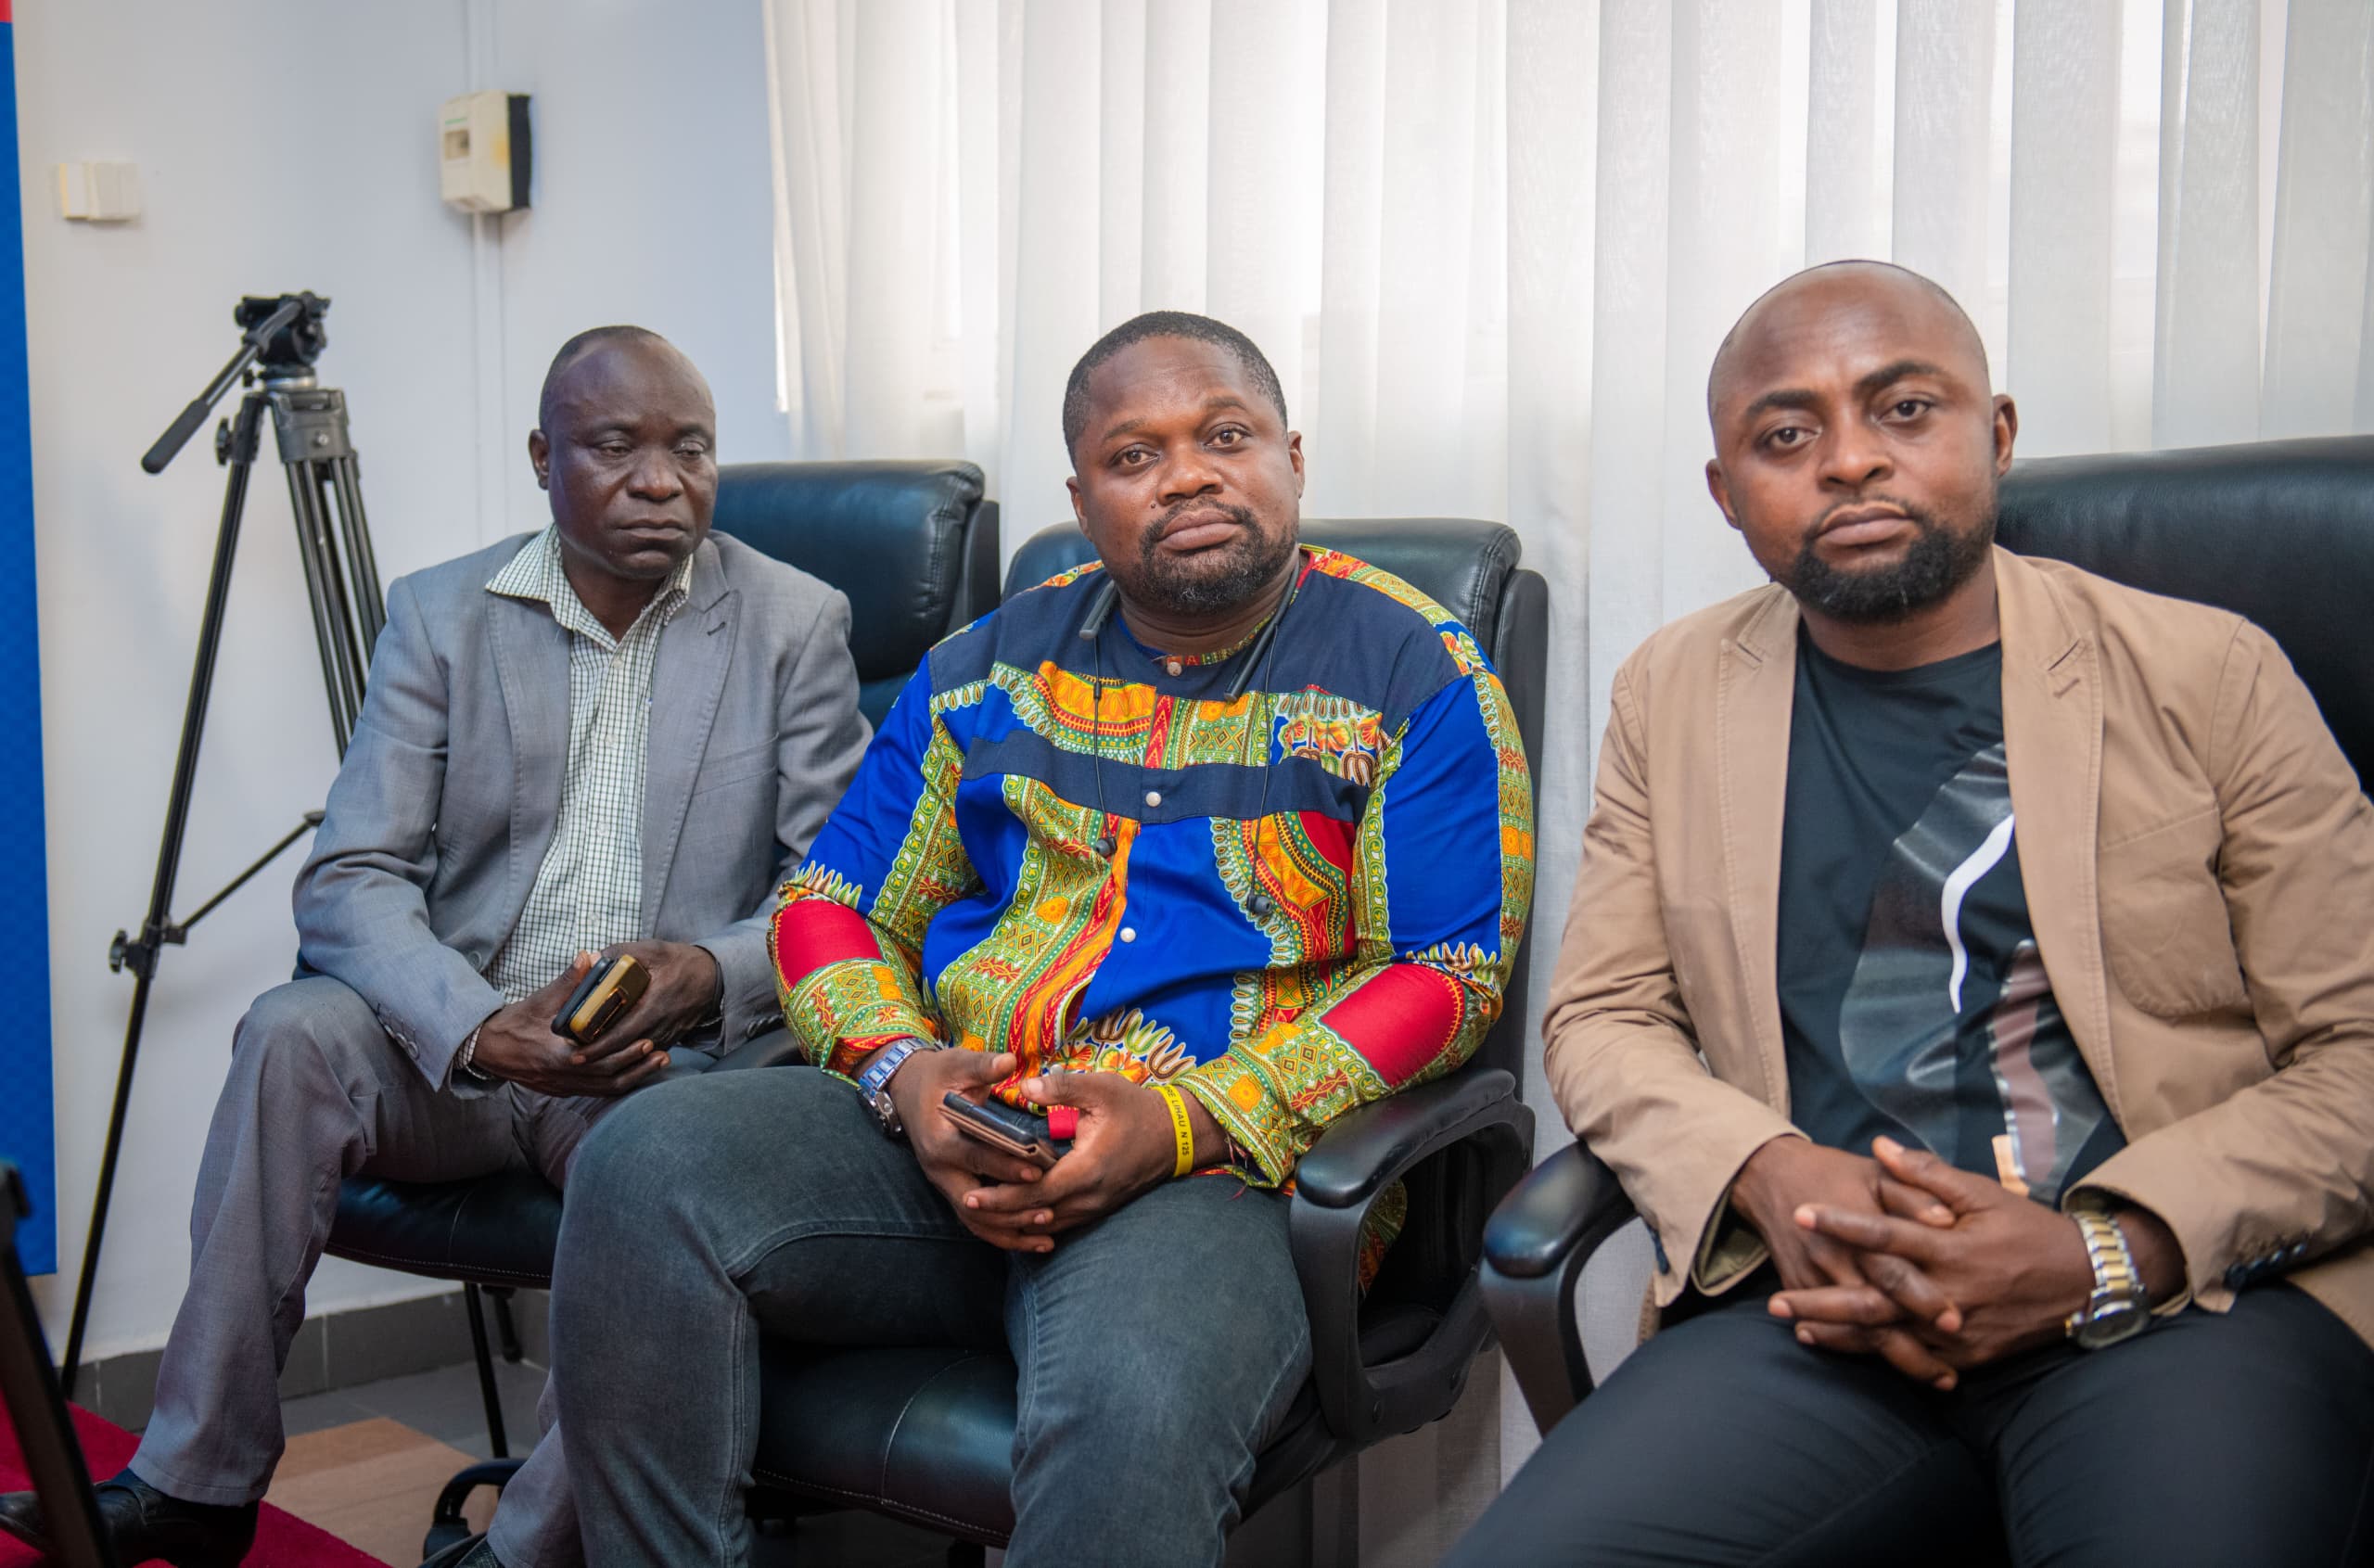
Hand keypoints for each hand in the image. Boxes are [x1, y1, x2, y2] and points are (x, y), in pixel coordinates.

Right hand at [467, 953, 673, 1097]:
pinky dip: (619, 1083)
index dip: (625, 1053)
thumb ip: (568, 981)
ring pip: (606, 1089)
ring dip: (634, 1077)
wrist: (489, 1047)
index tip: (648, 1041)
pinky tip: (638, 1073)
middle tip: (663, 1053)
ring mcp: (564, 1086)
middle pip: (609, 1079)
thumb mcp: (541, 999)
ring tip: (659, 1063)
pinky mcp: (564, 1090)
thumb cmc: (516, 1021)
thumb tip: (589, 955)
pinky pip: (597, 1091)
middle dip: (639, 1067)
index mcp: (558, 1056)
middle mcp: (564, 1076)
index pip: (599, 1060)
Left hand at [589, 940, 722, 1052]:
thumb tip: (591, 958)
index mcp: (654, 1005)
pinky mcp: (671, 1038)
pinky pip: (647, 1052)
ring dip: (613, 1058)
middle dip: (599, 1056)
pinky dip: (629, 1055)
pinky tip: (613, 1053)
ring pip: (635, 1055)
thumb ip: (620, 953)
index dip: (598, 1046)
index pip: (621, 1033)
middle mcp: (660, 1025)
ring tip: (588, 1058)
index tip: (577, 1051)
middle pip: (624, 1049)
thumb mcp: (652, 949)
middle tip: (574, 1059)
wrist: (713, 977)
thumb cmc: (681, 962)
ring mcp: (667, 1035)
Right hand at [885, 1049, 1052, 1251]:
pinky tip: (1033, 1241)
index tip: (1037, 1171)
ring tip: (1047, 1237)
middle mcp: (940, 1170)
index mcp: (940, 1140)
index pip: (975, 1158)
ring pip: (976, 1221)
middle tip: (1049, 1211)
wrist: (908, 1090)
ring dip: (1010, 1232)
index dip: (1005, 1165)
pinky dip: (1002, 1234)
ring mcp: (945, 1184)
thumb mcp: (958, 1064)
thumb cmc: (938, 1076)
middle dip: (1011, 1210)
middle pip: (975, 1202)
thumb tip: (1009, 1061)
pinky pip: (977, 1221)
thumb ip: (984, 1066)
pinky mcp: (954, 1190)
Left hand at [963, 1072, 1208, 1244]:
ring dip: (1016, 1221)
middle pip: (1036, 1215)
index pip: (1035, 1193)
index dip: (1002, 1197)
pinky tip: (1017, 1215)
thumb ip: (1062, 1086)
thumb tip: (1025, 1085)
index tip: (972, 1194)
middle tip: (967, 1202)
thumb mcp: (1102, 1088)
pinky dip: (1036, 1221)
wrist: (1176, 1135)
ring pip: (1049, 1224)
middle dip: (1000, 1212)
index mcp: (1087, 1169)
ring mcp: (1096, 1207)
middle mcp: (1090, 1197)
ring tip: (984, 1211)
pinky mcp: (1099, 1208)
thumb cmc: (1137, 1109)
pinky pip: (1062, 1223)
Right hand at [1729, 1137, 1962, 1387]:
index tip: (1957, 1319)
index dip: (1923, 1296)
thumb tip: (1946, 1219)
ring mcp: (1815, 1281)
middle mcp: (1835, 1261)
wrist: (1771, 1177)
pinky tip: (1901, 1368)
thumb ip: (1914, 1193)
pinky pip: (1835, 1332)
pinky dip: (1868, 1353)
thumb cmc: (1837, 1174)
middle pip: (1875, 1312)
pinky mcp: (1802, 1292)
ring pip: (1857, 1332)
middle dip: (1912, 1344)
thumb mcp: (1877, 1175)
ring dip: (1898, 1359)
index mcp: (1858, 1229)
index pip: (1893, 1269)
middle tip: (1951, 1369)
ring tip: (1942, 1378)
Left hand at [1771, 1137, 2108, 1371]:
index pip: (1886, 1235)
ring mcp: (1957, 1331)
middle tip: (1775, 1299)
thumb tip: (1879, 1147)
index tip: (1801, 1213)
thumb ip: (1928, 1173)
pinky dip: (1875, 1355)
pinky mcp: (1966, 1357)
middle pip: (1874, 1299)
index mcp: (1952, 1248)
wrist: (2086, 1282)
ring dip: (1839, 1333)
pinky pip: (1913, 1361)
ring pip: (1887, 1337)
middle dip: (1822, 1300)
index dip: (1841, 1224)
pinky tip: (1840, 1347)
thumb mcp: (1984, 1193)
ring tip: (1795, 1326)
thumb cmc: (2029, 1229)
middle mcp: (1950, 1293)